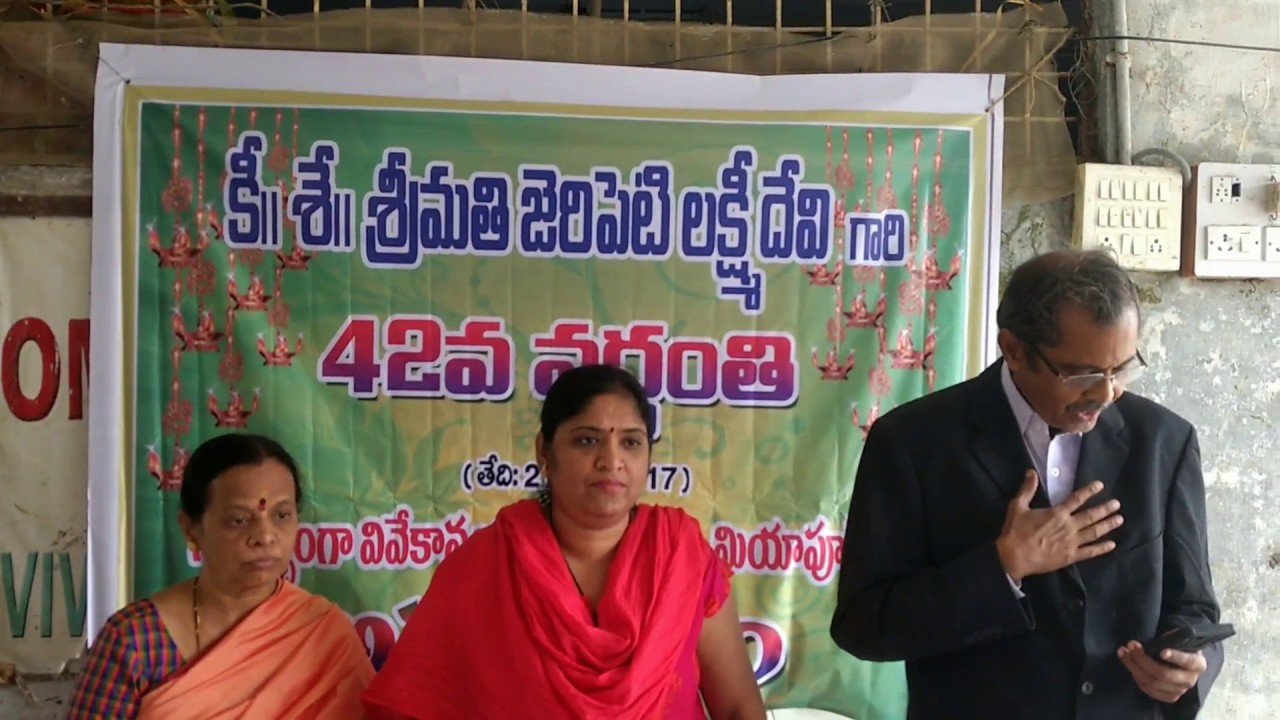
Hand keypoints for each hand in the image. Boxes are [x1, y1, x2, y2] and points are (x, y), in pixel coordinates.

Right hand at [996, 471, 1123, 582]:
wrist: (1014, 557)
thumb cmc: (1015, 531)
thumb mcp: (1018, 506)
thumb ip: (1027, 489)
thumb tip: (1031, 472)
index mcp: (1057, 513)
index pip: (1077, 499)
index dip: (1089, 491)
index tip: (1100, 485)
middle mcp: (1068, 526)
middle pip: (1091, 516)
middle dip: (1105, 509)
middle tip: (1117, 504)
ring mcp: (1072, 542)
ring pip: (1094, 532)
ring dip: (1107, 525)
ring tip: (1119, 519)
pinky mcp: (1071, 556)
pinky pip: (1090, 551)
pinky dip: (1102, 548)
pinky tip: (1112, 544)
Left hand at [1118, 642, 1206, 702]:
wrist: (1183, 662)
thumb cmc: (1179, 647)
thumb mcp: (1179, 640)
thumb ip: (1171, 639)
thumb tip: (1154, 638)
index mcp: (1198, 664)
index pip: (1187, 661)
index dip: (1175, 657)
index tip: (1162, 652)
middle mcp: (1190, 680)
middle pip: (1163, 674)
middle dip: (1143, 659)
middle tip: (1131, 645)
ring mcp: (1180, 691)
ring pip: (1153, 683)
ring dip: (1134, 667)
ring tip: (1123, 652)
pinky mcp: (1169, 697)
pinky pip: (1149, 690)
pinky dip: (1136, 677)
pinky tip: (1129, 665)